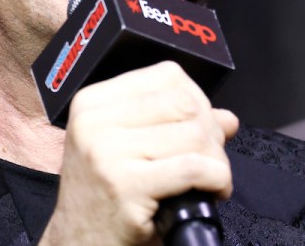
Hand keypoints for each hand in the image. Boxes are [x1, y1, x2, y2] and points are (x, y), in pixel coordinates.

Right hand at [38, 61, 239, 245]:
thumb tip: (226, 118)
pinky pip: (193, 168)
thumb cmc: (103, 199)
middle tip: (210, 159)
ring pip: (194, 135)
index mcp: (93, 103)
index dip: (197, 100)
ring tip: (210, 180)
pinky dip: (217, 179)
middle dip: (211, 132)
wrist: (79, 244)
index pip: (166, 75)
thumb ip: (173, 126)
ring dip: (217, 161)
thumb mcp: (127, 151)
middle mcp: (95, 122)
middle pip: (184, 103)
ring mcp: (108, 153)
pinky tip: (213, 192)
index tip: (200, 127)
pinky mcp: (125, 186)